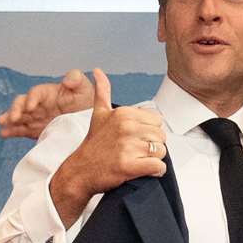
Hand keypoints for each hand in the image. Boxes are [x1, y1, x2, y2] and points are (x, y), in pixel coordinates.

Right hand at [0, 68, 96, 139]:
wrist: (89, 120)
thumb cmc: (86, 99)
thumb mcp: (84, 86)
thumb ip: (76, 78)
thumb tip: (66, 80)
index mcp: (48, 93)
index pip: (36, 93)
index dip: (31, 98)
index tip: (31, 107)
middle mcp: (38, 104)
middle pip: (22, 104)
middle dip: (15, 109)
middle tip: (11, 118)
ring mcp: (35, 118)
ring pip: (18, 117)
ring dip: (9, 120)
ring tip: (2, 125)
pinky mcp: (35, 130)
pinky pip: (21, 130)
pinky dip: (12, 131)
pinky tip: (3, 134)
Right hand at [47, 68, 166, 223]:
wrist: (80, 171)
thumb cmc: (93, 144)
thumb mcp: (98, 114)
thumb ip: (102, 91)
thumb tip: (97, 71)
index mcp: (124, 113)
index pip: (157, 120)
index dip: (149, 132)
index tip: (135, 138)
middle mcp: (126, 127)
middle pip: (161, 136)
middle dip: (152, 146)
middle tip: (136, 152)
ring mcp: (127, 146)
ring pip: (161, 151)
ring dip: (153, 159)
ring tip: (137, 160)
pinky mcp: (129, 166)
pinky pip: (158, 167)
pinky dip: (156, 171)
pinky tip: (143, 170)